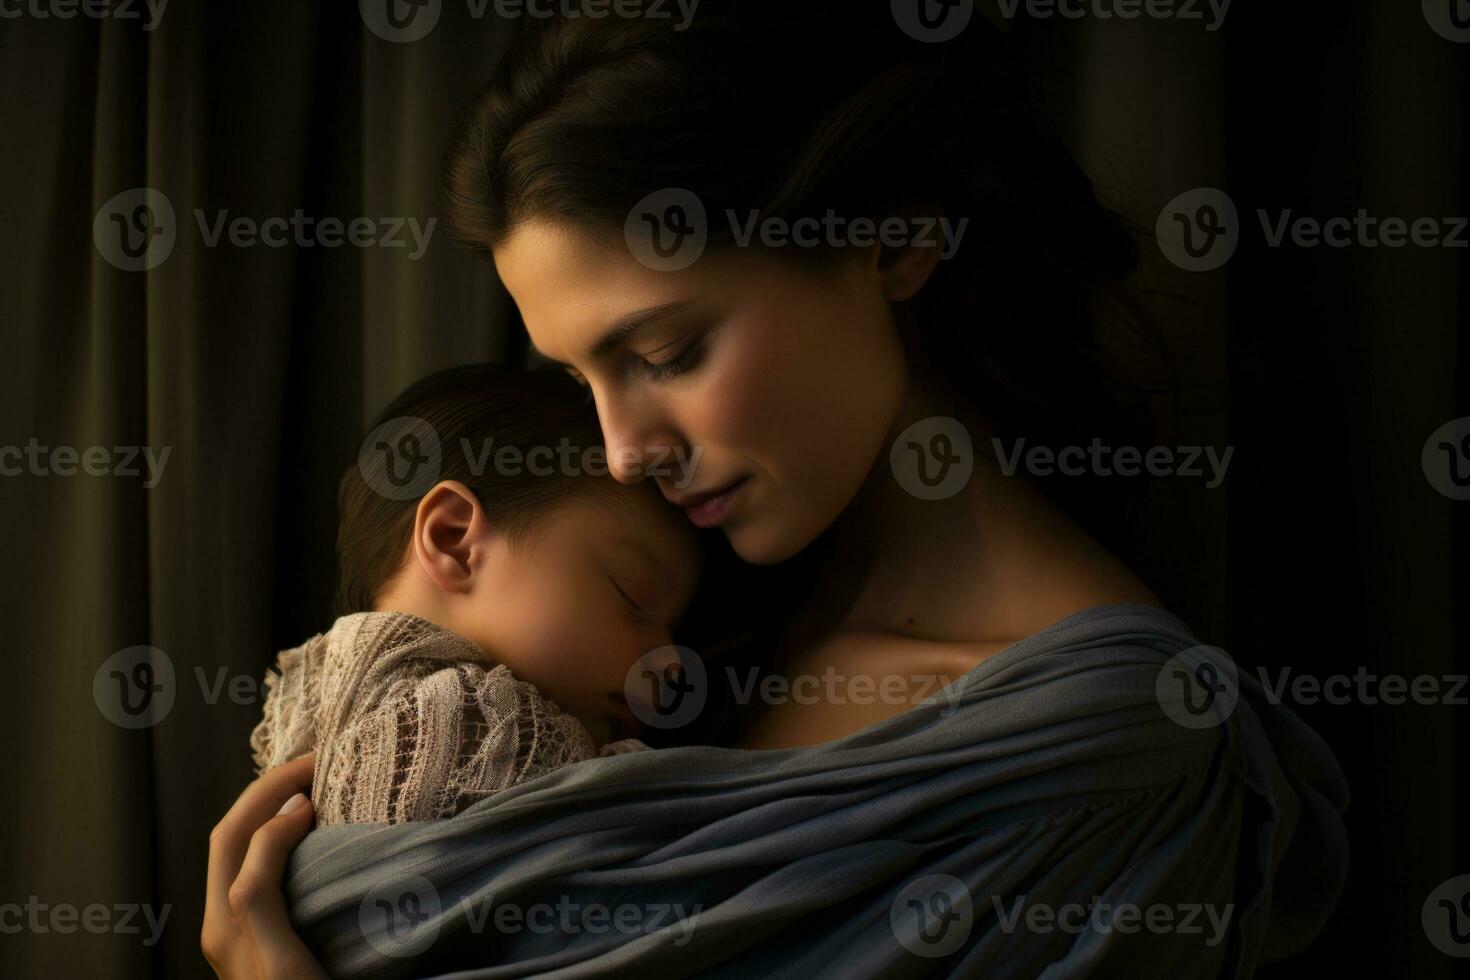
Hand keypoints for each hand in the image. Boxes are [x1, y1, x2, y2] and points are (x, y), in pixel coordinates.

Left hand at [202, 754, 326, 978]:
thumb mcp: (273, 947)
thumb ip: (262, 885)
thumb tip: (288, 816)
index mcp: (225, 917)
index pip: (236, 830)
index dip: (271, 791)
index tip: (319, 769)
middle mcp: (230, 919)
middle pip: (239, 835)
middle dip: (274, 790)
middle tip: (321, 764)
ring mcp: (250, 930)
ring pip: (255, 852)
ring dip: (282, 813)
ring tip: (325, 790)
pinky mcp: (275, 938)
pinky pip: (276, 873)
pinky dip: (297, 842)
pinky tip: (329, 841)